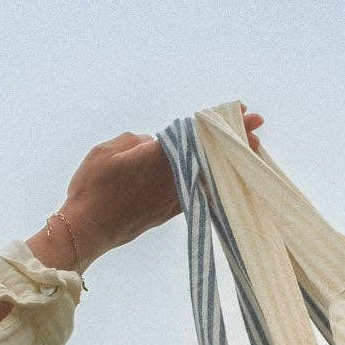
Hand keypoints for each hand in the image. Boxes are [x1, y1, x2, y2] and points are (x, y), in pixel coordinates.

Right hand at [24, 105, 264, 275]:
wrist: (87, 232)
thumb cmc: (91, 190)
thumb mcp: (106, 151)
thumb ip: (134, 141)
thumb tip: (151, 144)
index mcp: (156, 158)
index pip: (195, 136)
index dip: (219, 124)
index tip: (242, 113)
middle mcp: (170, 179)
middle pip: (208, 154)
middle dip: (233, 139)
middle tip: (258, 124)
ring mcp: (172, 198)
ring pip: (207, 175)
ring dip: (227, 160)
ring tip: (250, 148)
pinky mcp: (169, 213)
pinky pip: (197, 192)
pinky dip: (213, 181)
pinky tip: (222, 178)